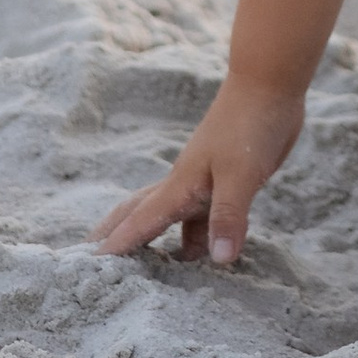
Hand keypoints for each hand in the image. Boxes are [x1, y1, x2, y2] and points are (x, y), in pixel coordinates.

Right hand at [94, 75, 307, 268]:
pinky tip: (206, 252)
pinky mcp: (226, 179)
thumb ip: (227, 215)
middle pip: (141, 213)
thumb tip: (219, 260)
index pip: (140, 221)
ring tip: (148, 274)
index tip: (89, 268)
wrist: (268, 84)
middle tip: (93, 261)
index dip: (117, 244)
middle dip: (117, 235)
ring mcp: (204, 180)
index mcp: (180, 186)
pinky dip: (197, 236)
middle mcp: (185, 185)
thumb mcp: (240, 174)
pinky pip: (201, 215)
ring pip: (173, 217)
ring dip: (159, 243)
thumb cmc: (249, 126)